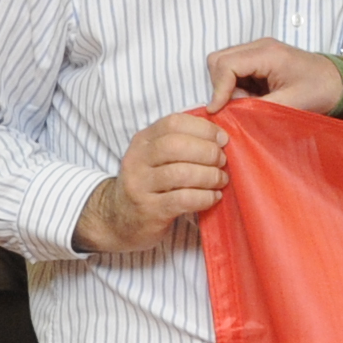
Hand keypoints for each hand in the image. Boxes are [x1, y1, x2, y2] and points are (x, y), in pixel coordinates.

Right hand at [72, 112, 228, 254]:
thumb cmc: (150, 184)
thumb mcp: (157, 158)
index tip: (222, 139)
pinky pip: (183, 199)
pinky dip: (204, 197)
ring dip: (210, 176)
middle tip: (222, 162)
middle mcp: (137, 160)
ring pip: (181, 173)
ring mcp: (140, 186)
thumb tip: (221, 136)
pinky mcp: (149, 210)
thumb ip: (182, 143)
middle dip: (208, 152)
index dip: (203, 128)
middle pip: (177, 146)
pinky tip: (213, 198)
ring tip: (220, 181)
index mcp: (142, 140)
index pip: (174, 123)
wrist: (119, 219)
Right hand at [208, 38, 342, 113]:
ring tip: (249, 102)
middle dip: (221, 86)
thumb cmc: (319, 90)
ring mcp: (257, 50)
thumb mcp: (290, 104)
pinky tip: (253, 97)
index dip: (218, 89)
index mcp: (268, 53)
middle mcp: (259, 46)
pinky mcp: (258, 59)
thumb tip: (229, 111)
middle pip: (218, 60)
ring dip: (227, 86)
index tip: (219, 110)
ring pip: (222, 64)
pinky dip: (235, 85)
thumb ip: (256, 107)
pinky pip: (234, 70)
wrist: (338, 82)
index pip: (226, 65)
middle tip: (239, 105)